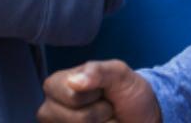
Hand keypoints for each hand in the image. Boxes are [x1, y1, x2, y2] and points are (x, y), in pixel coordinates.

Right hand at [38, 60, 161, 122]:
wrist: (141, 116)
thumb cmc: (126, 92)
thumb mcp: (119, 73)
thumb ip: (98, 71)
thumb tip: (73, 82)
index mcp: (55, 85)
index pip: (73, 96)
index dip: (94, 94)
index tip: (100, 90)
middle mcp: (50, 110)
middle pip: (81, 119)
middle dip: (101, 113)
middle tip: (106, 106)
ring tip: (105, 118)